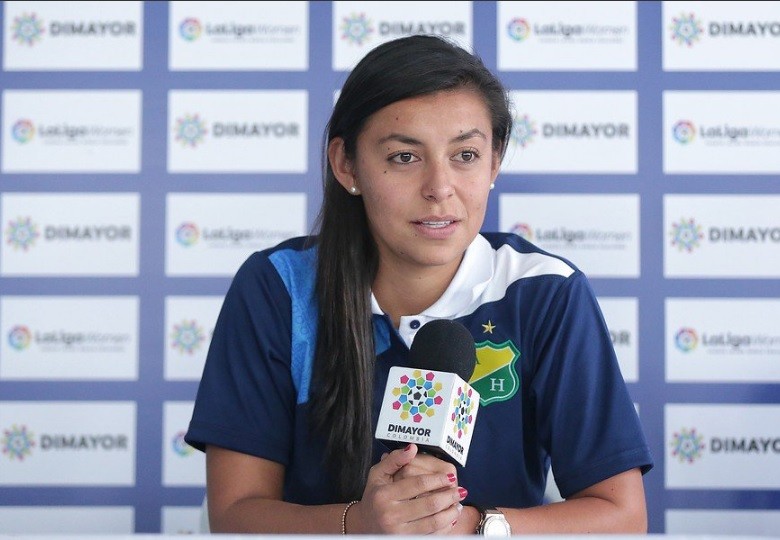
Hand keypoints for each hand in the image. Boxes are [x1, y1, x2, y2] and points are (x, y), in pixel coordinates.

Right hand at [350, 443, 465, 533]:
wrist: (365, 525)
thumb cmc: (375, 497)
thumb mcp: (378, 474)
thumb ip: (394, 460)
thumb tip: (412, 448)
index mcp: (384, 495)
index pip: (418, 484)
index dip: (438, 479)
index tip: (450, 477)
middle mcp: (390, 515)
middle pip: (429, 504)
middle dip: (449, 496)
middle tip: (460, 491)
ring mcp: (399, 532)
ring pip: (433, 522)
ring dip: (451, 513)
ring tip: (458, 505)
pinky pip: (431, 536)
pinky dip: (445, 528)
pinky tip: (450, 519)